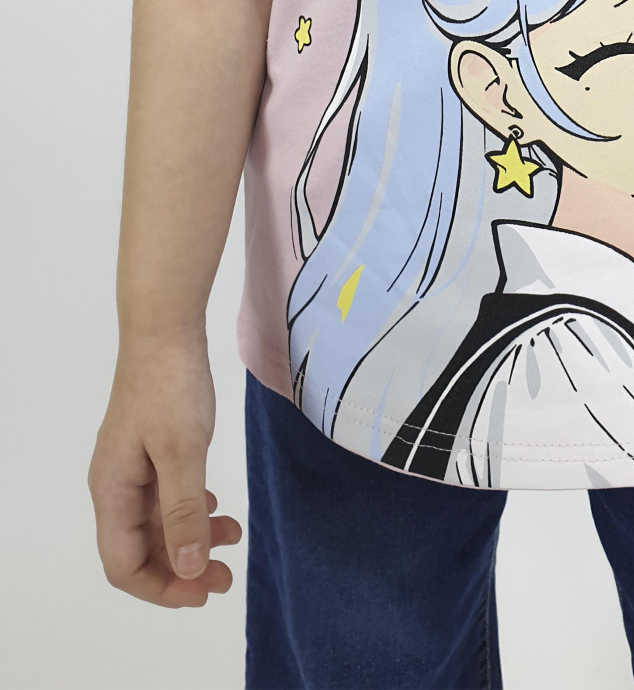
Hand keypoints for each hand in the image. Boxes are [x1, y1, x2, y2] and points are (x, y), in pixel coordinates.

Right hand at [87, 339, 241, 607]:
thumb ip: (183, 512)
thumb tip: (186, 569)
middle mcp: (115, 485)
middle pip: (141, 548)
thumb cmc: (170, 387)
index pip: (124, 564)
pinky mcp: (151, 449)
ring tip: (233, 537)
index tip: (204, 591)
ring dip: (191, 537)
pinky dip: (192, 508)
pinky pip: (166, 495)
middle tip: (227, 575)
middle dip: (181, 568)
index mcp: (112, 491)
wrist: (166, 329)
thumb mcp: (183, 452)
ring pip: (157, 522)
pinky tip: (217, 506)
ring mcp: (132, 466)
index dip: (162, 587)